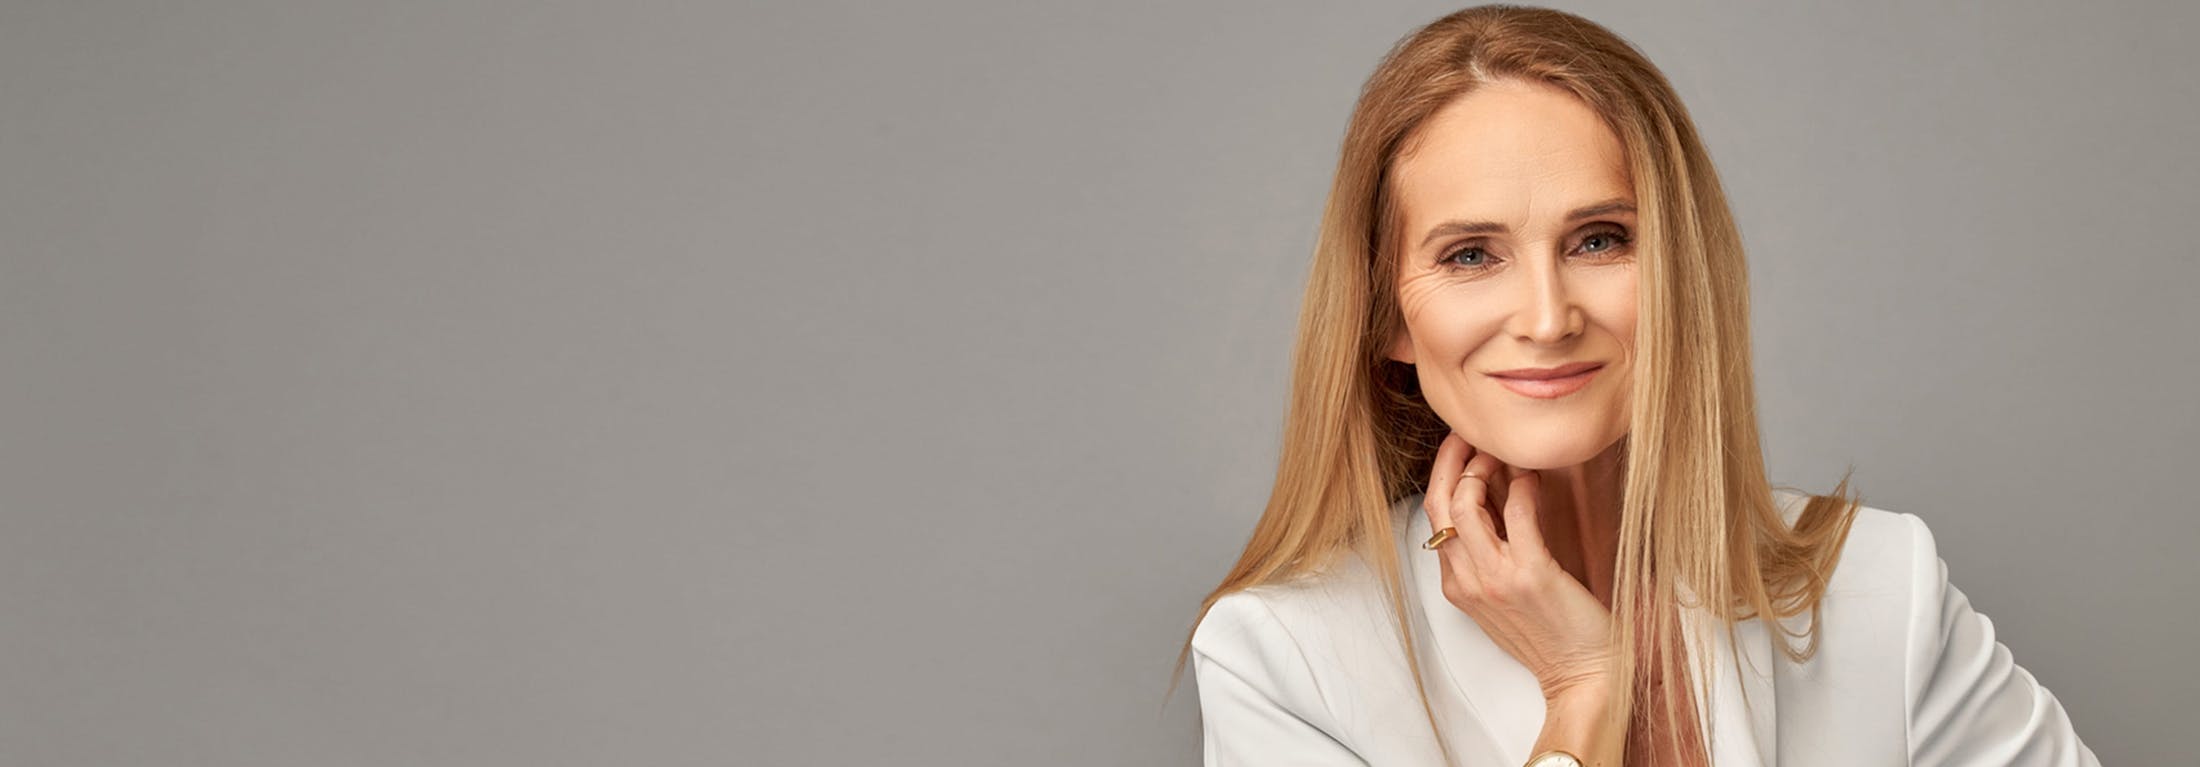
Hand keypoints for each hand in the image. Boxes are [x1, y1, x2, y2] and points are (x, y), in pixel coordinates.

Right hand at [1422, 431, 1615, 702]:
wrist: (1585, 676)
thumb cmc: (1553, 636)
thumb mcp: (1503, 596)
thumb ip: (1490, 551)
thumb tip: (1492, 493)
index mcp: (1456, 585)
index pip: (1433, 517)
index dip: (1445, 475)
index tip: (1462, 448)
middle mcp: (1467, 581)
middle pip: (1438, 504)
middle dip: (1450, 460)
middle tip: (1469, 434)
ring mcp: (1495, 579)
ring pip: (1465, 504)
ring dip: (1482, 468)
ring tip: (1504, 454)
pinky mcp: (1530, 575)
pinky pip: (1517, 513)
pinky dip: (1524, 486)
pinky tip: (1534, 479)